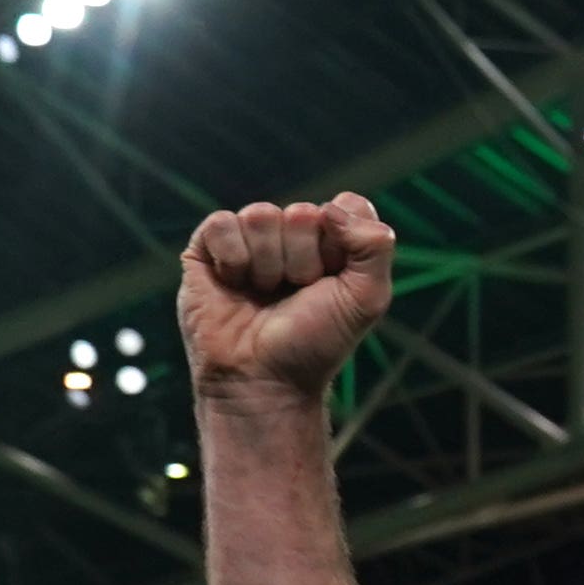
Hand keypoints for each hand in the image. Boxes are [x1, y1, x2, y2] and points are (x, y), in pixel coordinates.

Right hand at [182, 193, 396, 399]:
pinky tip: (235, 284)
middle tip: (295, 294)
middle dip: (303, 261)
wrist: (264, 378)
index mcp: (334, 243)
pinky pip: (223, 223)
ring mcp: (251, 239)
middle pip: (303, 211)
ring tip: (265, 293)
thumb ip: (375, 247)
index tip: (334, 280)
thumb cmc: (316, 342)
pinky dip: (234, 259)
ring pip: (261, 215)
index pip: (347, 206)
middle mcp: (293, 236)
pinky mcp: (209, 246)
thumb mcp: (367, 298)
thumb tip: (332, 207)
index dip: (341, 244)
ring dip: (268, 264)